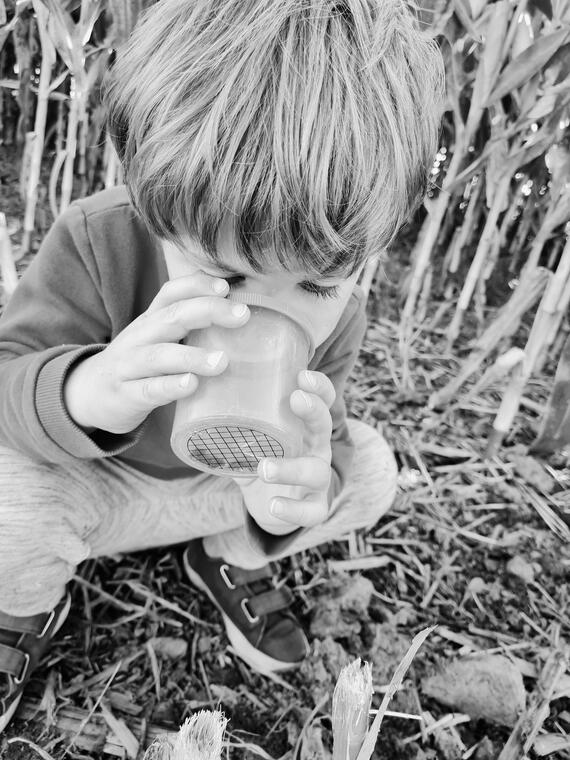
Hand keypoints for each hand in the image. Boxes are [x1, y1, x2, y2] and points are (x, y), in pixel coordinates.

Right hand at [63, 273, 249, 433]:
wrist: (89, 393)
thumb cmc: (139, 363)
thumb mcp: (159, 338)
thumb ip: (189, 326)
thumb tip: (239, 315)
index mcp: (151, 320)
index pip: (171, 293)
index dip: (196, 285)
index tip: (226, 286)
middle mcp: (140, 337)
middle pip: (172, 317)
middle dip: (208, 311)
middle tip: (242, 315)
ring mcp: (130, 366)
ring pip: (160, 356)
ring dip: (193, 356)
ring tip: (222, 361)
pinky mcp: (126, 395)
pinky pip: (148, 389)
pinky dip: (170, 386)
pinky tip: (190, 385)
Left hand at [235, 370, 334, 534]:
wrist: (274, 506)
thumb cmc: (263, 461)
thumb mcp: (251, 440)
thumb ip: (233, 425)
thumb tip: (198, 399)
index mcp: (305, 427)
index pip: (322, 400)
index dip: (318, 386)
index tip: (301, 375)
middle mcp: (317, 449)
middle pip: (325, 425)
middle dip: (314, 411)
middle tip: (295, 399)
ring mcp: (318, 480)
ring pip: (316, 472)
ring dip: (292, 468)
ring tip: (264, 468)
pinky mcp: (313, 507)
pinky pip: (310, 512)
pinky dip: (293, 510)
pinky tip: (274, 505)